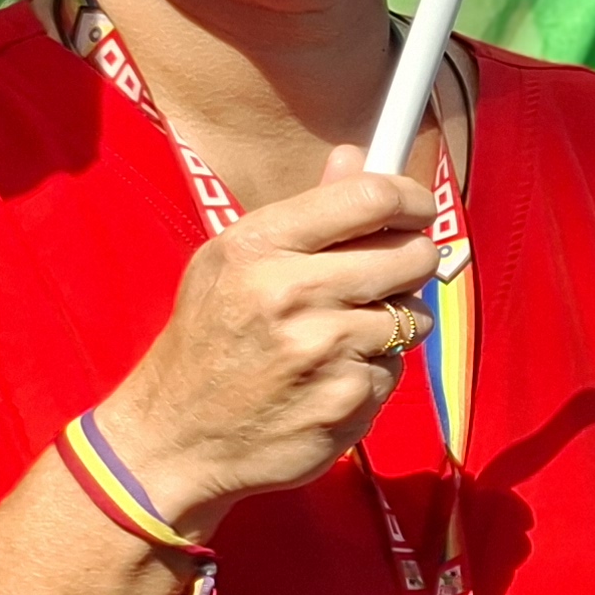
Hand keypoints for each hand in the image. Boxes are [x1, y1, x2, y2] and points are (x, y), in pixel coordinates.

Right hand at [94, 151, 440, 535]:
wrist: (174, 436)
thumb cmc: (209, 339)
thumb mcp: (231, 263)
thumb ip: (304, 213)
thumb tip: (354, 157)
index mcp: (258, 247)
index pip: (369, 198)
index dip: (412, 198)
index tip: (419, 208)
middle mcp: (291, 293)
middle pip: (410, 255)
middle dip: (413, 262)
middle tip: (391, 274)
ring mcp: (323, 350)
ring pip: (412, 317)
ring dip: (394, 325)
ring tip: (340, 336)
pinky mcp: (347, 399)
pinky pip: (394, 371)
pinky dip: (372, 373)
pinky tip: (328, 379)